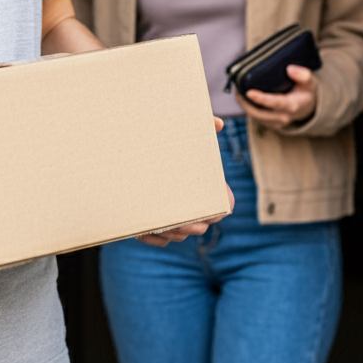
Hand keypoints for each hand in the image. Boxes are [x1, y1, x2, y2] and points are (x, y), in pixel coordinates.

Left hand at [138, 116, 234, 246]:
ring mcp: (175, 217)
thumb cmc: (169, 141)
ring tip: (161, 225)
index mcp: (205, 188)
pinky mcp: (157, 225)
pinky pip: (158, 239)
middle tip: (183, 222)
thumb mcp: (184, 132)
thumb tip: (218, 123)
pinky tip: (142, 231)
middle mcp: (192, 205)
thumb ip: (203, 126)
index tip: (212, 212)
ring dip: (171, 234)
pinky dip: (152, 237)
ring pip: (178, 236)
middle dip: (191, 226)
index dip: (218, 212)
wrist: (141, 150)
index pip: (221, 207)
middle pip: (199, 226)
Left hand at [238, 65, 317, 130]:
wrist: (307, 107)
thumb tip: (289, 69)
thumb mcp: (310, 82)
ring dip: (244, 104)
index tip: (249, 92)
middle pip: (259, 113)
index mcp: (292, 106)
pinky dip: (247, 107)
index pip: (275, 103)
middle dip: (245, 102)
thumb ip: (303, 75)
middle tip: (236, 87)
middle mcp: (283, 117)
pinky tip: (242, 96)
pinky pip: (255, 117)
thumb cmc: (306, 91)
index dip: (261, 99)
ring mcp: (275, 123)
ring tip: (237, 89)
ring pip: (255, 116)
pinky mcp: (269, 124)